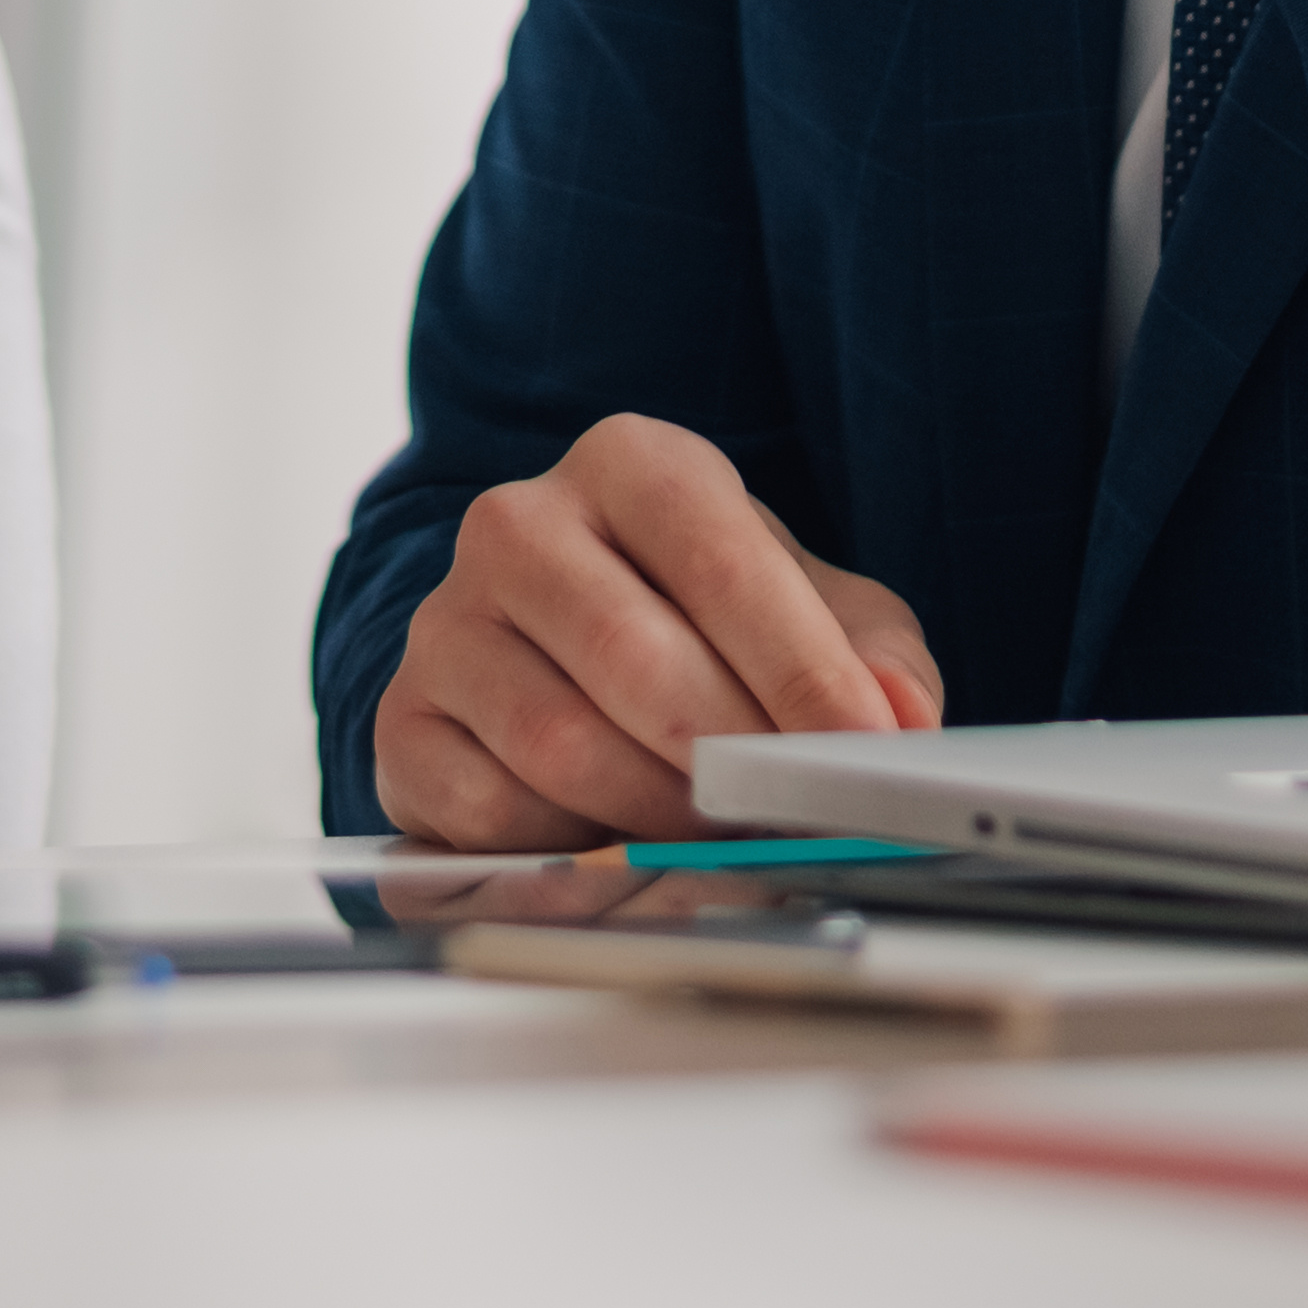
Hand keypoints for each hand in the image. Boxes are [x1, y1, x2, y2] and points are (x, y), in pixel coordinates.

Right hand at [366, 416, 945, 845]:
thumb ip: (872, 655)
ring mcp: (447, 621)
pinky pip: (489, 810)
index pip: (719, 559)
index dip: (798, 666)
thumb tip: (902, 718)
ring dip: (659, 812)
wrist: (562, 651)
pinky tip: (610, 832)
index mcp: (630, 463)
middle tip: (789, 813)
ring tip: (715, 830)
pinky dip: (569, 844)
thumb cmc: (706, 623)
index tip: (861, 749)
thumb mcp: (814, 611)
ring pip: (560, 744)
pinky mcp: (404, 721)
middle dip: (730, 755)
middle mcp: (519, 523)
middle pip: (634, 657)